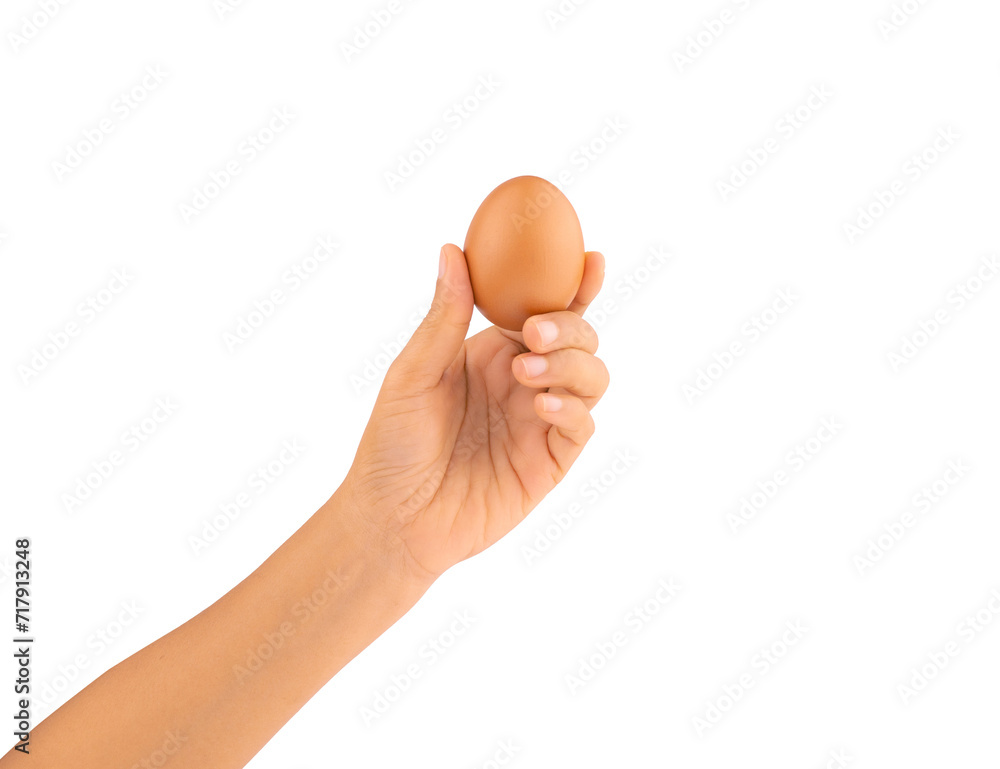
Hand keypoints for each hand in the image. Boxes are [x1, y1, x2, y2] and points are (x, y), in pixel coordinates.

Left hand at [340, 244, 609, 584]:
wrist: (393, 518)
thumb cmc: (393, 444)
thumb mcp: (414, 373)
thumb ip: (444, 316)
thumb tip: (451, 249)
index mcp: (492, 352)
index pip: (543, 308)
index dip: (574, 284)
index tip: (591, 260)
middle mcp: (523, 381)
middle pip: (578, 337)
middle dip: (568, 326)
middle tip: (534, 333)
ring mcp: (540, 421)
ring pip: (591, 377)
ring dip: (570, 365)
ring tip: (527, 373)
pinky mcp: (550, 461)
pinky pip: (582, 425)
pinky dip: (572, 407)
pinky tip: (542, 405)